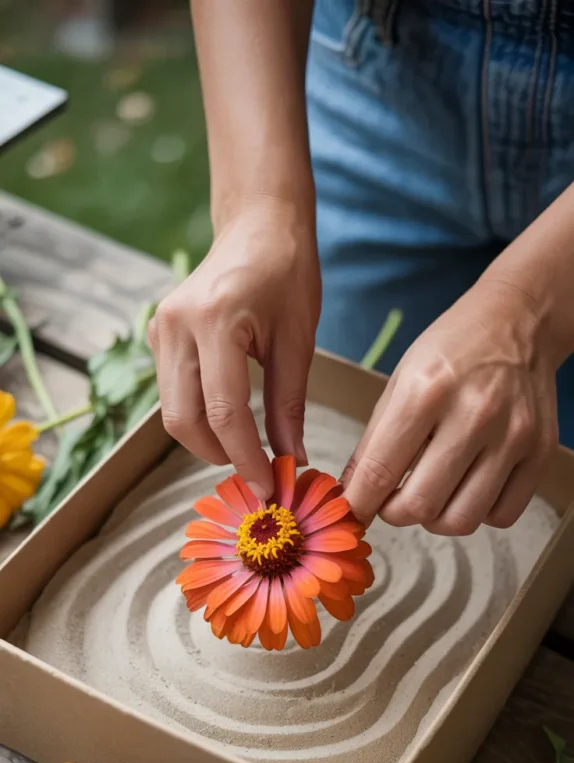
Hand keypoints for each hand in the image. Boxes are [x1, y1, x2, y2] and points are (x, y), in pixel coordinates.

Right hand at [149, 198, 320, 499]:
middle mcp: (176, 325)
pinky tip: (230, 422)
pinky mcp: (157, 335)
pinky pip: (172, 392)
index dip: (246, 458)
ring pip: (172, 411)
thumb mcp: (297, 340)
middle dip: (220, 455)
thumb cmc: (287, 272)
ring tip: (247, 451)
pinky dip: (198, 417)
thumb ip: (289, 404)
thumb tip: (294, 458)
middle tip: (258, 472)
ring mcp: (160, 329)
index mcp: (215, 320)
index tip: (268, 487)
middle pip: (183, 419)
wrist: (257, 225)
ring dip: (206, 440)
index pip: (224, 412)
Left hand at [343, 278, 558, 534]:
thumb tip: (355, 495)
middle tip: (391, 501)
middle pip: (421, 505)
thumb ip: (375, 441)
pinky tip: (466, 489)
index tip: (352, 514)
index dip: (358, 504)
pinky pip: (500, 515)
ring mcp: (512, 436)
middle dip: (394, 514)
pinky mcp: (540, 452)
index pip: (379, 472)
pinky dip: (476, 514)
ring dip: (434, 519)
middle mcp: (473, 415)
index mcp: (426, 390)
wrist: (519, 320)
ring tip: (429, 494)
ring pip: (461, 520)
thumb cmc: (452, 349)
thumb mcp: (400, 381)